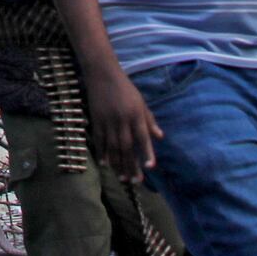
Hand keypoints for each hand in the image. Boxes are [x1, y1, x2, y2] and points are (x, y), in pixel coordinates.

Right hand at [86, 66, 161, 180]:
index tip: (150, 167)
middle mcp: (122, 120)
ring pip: (112, 147)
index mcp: (135, 114)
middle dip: (130, 165)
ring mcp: (107, 121)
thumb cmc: (125, 88)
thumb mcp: (141, 102)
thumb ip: (150, 120)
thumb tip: (160, 137)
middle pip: (127, 147)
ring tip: (121, 177)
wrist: (102, 74)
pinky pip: (99, 139)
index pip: (142, 137)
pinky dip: (101, 152)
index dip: (146, 152)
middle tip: (134, 181)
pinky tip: (104, 164)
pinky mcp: (96, 120)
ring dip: (117, 163)